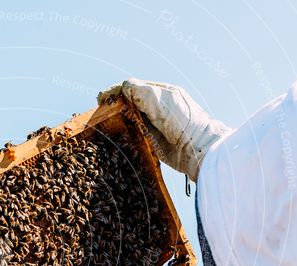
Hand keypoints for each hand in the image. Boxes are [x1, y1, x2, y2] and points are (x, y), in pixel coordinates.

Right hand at [98, 78, 229, 180]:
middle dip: (114, 104)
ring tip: (103, 122)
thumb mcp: (160, 99)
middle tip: (99, 110)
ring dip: (117, 119)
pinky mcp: (152, 140)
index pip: (134, 87)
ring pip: (130, 118)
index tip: (101, 97)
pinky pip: (134, 134)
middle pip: (130, 102)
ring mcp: (154, 124)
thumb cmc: (182, 121)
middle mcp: (157, 107)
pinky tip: (114, 134)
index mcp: (160, 92)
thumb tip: (123, 87)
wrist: (196, 148)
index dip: (116, 91)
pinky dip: (124, 133)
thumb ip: (140, 91)